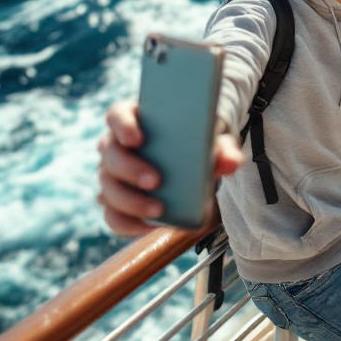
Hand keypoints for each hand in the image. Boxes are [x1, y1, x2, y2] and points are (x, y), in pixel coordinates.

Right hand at [97, 100, 243, 236]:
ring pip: (108, 189)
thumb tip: (232, 161)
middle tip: (156, 181)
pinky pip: (113, 216)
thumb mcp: (211, 142)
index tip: (137, 139)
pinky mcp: (115, 201)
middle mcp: (116, 146)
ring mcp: (112, 175)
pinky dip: (130, 223)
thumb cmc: (195, 144)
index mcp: (133, 120)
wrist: (191, 164)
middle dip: (130, 169)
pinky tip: (152, 224)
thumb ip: (222, 148)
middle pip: (110, 155)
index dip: (122, 125)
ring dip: (131, 201)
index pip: (116, 115)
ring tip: (159, 209)